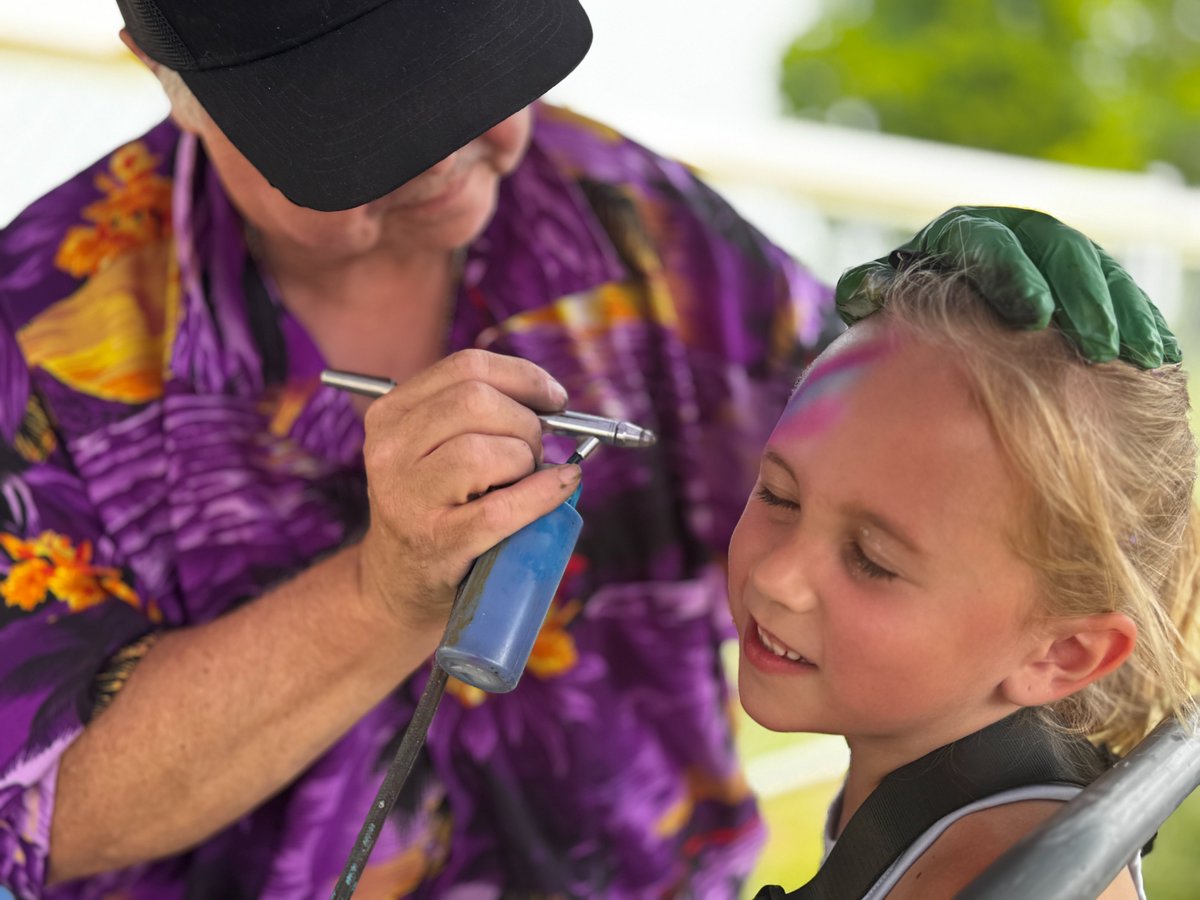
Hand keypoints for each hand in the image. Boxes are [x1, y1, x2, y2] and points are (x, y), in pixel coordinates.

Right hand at [356, 350, 580, 631]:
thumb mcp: (433, 448)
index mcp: (391, 415)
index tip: (554, 398)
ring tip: (520, 481)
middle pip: (478, 402)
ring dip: (526, 462)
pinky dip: (543, 495)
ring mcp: (409, 498)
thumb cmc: (435, 505)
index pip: (467, 368)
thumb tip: (553, 402)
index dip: (524, 377)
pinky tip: (560, 487)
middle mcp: (391, 451)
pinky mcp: (438, 541)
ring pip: (489, 452)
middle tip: (535, 450)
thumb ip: (478, 414)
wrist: (399, 583)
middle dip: (525, 422)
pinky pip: (503, 509)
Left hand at [835, 206, 1179, 367]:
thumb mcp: (879, 292)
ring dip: (1120, 312)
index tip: (1034, 317)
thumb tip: (860, 292)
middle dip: (1083, 297)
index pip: (993, 245)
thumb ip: (870, 288)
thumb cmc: (900, 302)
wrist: (932, 298)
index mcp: (963, 233)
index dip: (1017, 276)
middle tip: (1095, 347)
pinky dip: (1140, 321)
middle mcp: (1016, 234)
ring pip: (1099, 271)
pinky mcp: (1087, 279)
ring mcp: (1056, 254)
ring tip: (1135, 357)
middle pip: (1059, 252)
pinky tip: (1155, 355)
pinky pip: (1123, 293)